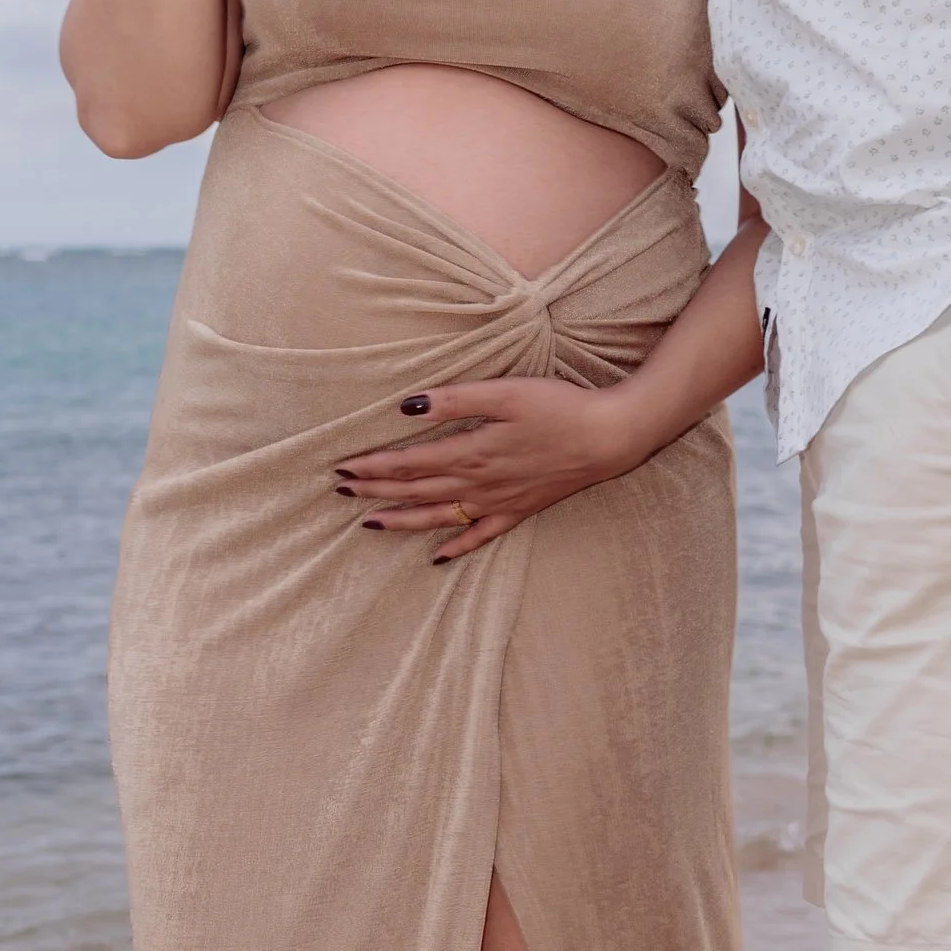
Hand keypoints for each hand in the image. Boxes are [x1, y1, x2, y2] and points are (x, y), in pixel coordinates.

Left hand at [334, 377, 646, 560]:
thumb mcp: (504, 393)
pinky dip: (455, 547)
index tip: (342, 467)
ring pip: (438, 517)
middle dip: (375, 491)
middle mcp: (477, 483)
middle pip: (415, 490)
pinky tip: (437, 558)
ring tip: (369, 524)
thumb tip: (406, 406)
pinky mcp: (519, 510)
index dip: (372, 466)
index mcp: (470, 452)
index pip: (408, 463)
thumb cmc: (558, 408)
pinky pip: (479, 535)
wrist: (608, 438)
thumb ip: (454, 400)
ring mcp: (498, 501)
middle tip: (341, 491)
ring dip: (401, 520)